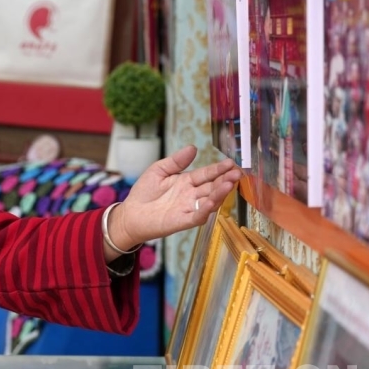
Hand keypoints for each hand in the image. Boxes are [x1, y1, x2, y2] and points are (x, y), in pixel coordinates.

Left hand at [106, 145, 241, 255]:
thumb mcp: (159, 170)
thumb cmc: (144, 192)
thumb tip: (193, 147)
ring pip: (209, 201)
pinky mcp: (182, 221)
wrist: (130, 213)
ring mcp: (189, 208)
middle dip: (225, 180)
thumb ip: (176, 161)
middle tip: (237, 172)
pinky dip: (205, 210)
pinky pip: (197, 216)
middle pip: (212, 187)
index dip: (218, 169)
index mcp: (187, 181)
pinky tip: (212, 202)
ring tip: (230, 183)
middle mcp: (192, 195)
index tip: (231, 163)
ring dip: (220, 193)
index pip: (206, 174)